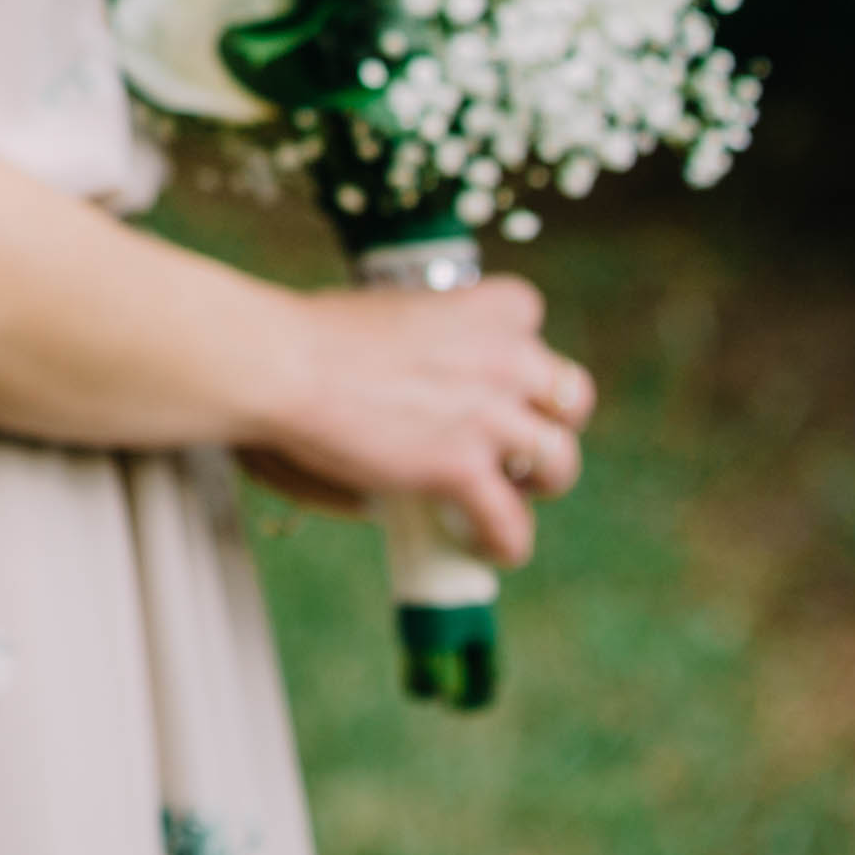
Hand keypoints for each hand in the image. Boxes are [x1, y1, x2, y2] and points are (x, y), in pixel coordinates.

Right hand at [263, 272, 591, 566]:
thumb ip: (418, 346)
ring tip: (508, 494)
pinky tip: (487, 546)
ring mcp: (489, 416)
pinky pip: (511, 521)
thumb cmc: (308, 336)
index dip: (514, 343)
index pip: (529, 314)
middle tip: (513, 436)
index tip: (485, 363)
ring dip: (539, 481)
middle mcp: (502, 357)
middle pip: (572, 396)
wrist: (282, 364)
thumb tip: (419, 400)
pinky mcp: (462, 469)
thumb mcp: (381, 313)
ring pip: (560, 462)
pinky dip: (505, 541)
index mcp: (479, 308)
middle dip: (550, 419)